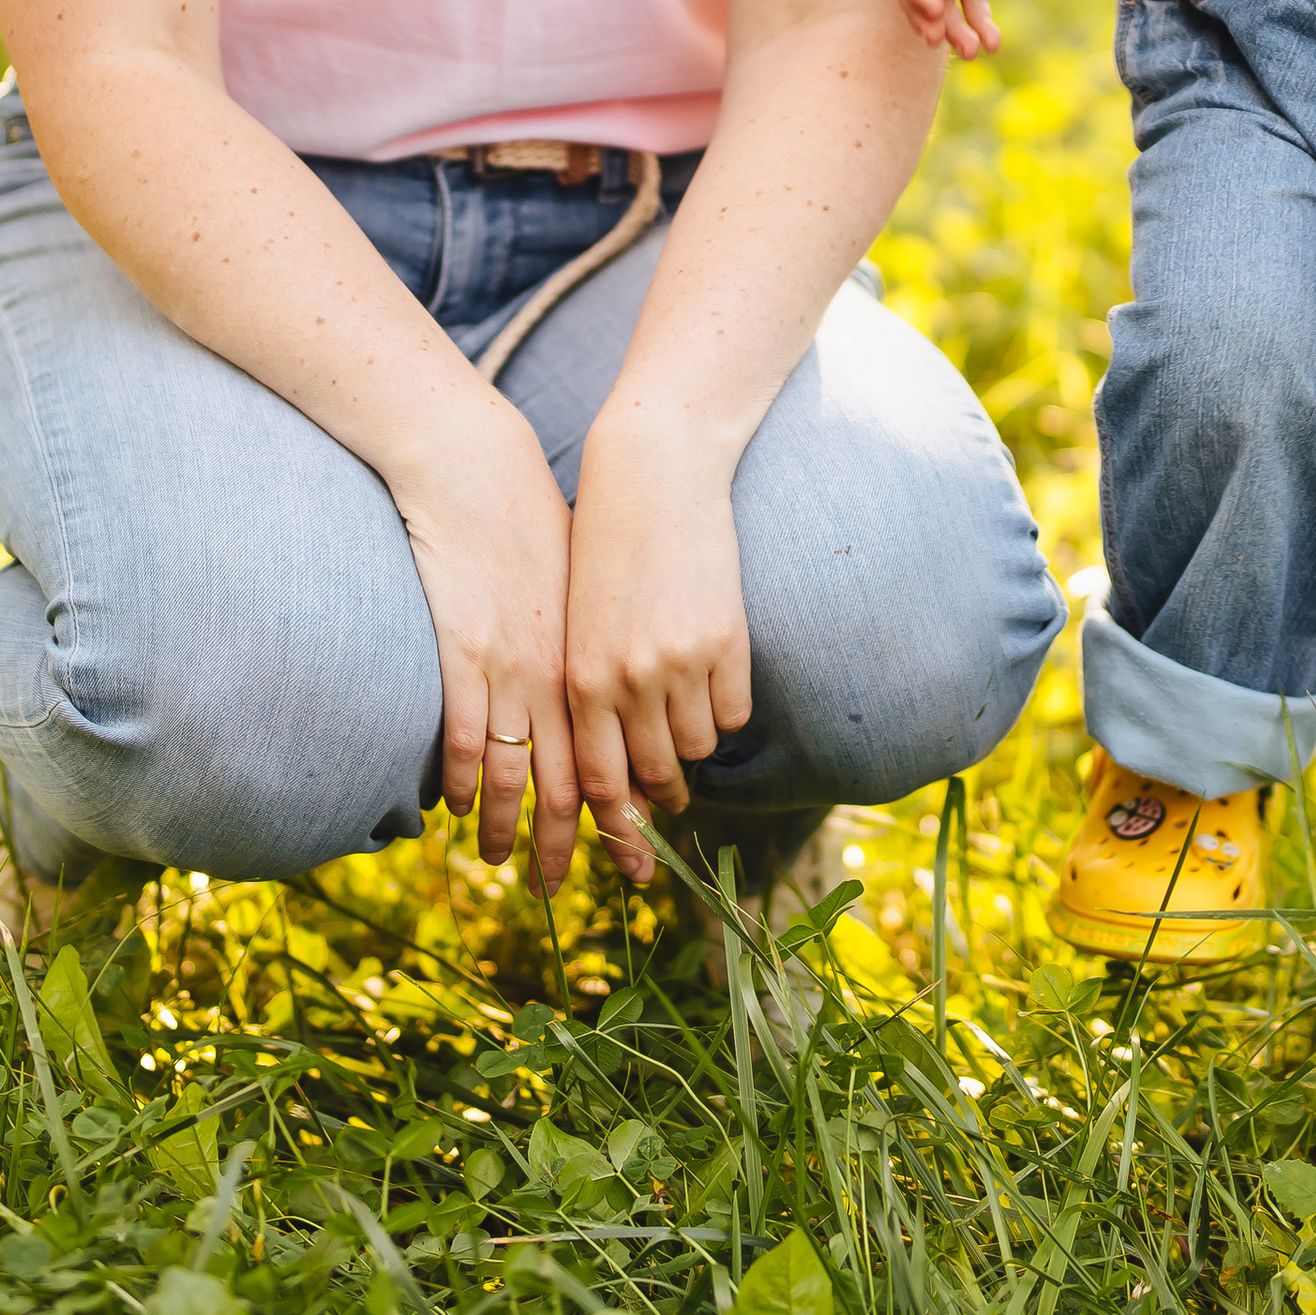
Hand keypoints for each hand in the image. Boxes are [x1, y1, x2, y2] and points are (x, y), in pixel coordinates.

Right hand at [387, 386, 581, 892]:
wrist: (479, 468)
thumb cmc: (536, 517)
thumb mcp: (589, 580)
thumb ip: (598, 638)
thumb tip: (615, 684)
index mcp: (599, 658)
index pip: (622, 760)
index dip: (630, 816)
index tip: (639, 857)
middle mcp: (562, 674)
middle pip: (579, 784)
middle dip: (585, 844)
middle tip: (583, 889)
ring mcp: (511, 668)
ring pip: (517, 775)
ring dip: (512, 829)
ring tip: (511, 866)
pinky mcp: (462, 654)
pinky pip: (460, 739)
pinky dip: (459, 783)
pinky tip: (456, 812)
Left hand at [563, 424, 752, 887]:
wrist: (653, 473)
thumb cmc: (606, 544)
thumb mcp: (581, 621)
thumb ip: (592, 686)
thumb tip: (614, 756)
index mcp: (581, 676)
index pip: (599, 778)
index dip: (617, 820)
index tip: (630, 841)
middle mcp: (627, 678)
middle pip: (653, 772)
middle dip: (664, 793)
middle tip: (673, 796)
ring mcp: (679, 660)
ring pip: (698, 744)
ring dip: (697, 743)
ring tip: (692, 721)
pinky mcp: (725, 638)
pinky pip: (734, 710)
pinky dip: (728, 707)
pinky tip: (718, 680)